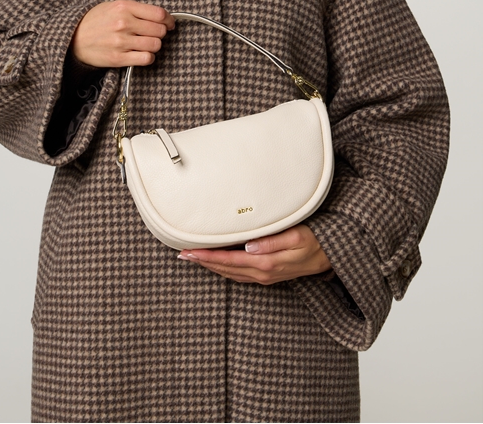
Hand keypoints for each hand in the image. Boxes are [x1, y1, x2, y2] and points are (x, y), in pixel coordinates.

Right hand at [71, 0, 174, 67]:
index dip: (169, 20)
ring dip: (154, 46)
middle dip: (161, 33)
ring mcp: (121, 41)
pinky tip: (141, 54)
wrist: (72, 37)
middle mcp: (124, 23)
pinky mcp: (118, 58)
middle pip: (160, 30)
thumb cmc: (95, 21)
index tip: (169, 24)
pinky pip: (146, 59)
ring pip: (155, 45)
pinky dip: (147, 57)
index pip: (159, 14)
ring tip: (145, 44)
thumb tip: (161, 16)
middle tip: (154, 35)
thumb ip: (136, 9)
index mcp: (124, 7)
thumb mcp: (113, 6)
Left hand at [177, 225, 330, 284]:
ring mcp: (264, 276)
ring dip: (210, 266)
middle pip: (225, 269)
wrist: (330, 257)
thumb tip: (249, 246)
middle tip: (182, 254)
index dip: (207, 256)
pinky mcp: (266, 275)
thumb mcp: (297, 236)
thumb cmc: (314, 241)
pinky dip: (223, 269)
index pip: (229, 260)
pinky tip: (216, 264)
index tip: (189, 251)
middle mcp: (262, 273)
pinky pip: (238, 275)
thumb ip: (273, 241)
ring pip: (230, 274)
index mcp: (266, 263)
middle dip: (203, 262)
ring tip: (193, 258)